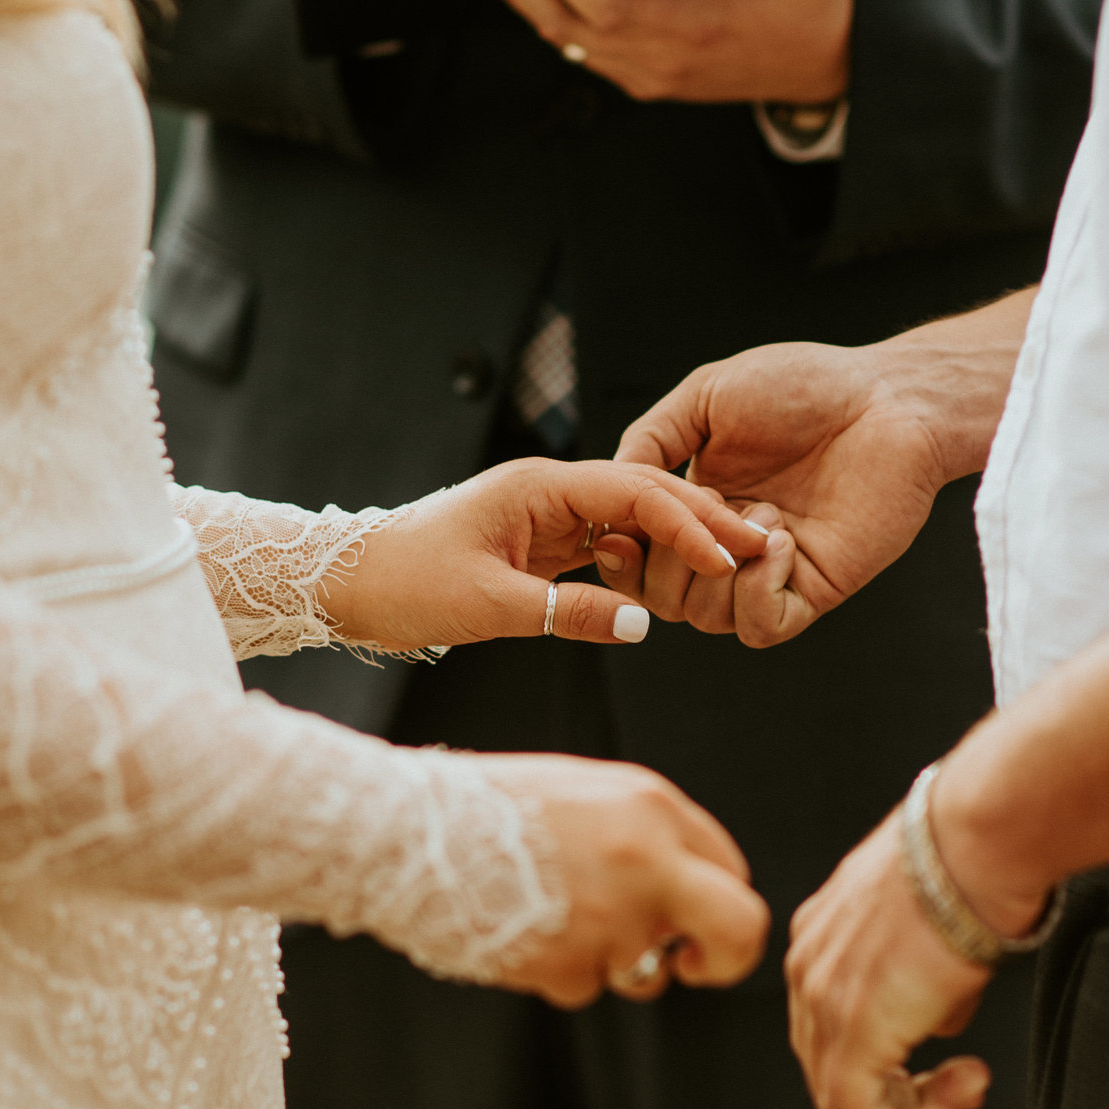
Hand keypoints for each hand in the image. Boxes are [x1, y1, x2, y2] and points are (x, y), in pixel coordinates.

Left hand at [327, 458, 768, 651]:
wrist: (350, 583)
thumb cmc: (406, 582)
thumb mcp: (490, 606)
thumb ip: (569, 613)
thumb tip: (645, 622)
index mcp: (540, 486)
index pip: (635, 492)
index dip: (688, 521)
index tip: (730, 553)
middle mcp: (549, 492)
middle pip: (643, 496)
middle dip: (701, 520)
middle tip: (758, 547)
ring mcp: (547, 517)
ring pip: (630, 522)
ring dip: (679, 541)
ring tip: (732, 562)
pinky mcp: (541, 546)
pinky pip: (607, 548)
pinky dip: (645, 562)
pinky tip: (675, 581)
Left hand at [461, 0, 851, 103]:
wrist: (830, 70)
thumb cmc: (821, 10)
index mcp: (697, 28)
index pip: (612, 8)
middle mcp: (661, 60)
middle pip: (569, 22)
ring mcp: (646, 72)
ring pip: (564, 35)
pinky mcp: (642, 72)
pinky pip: (577, 43)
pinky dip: (541, 8)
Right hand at [479, 752, 769, 1006]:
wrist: (407, 835)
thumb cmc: (494, 807)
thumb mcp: (586, 792)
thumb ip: (649, 834)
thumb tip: (693, 892)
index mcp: (652, 808)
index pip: (731, 869)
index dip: (715, 902)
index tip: (693, 923)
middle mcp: (647, 863)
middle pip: (740, 928)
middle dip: (728, 959)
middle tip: (698, 966)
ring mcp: (611, 920)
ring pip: (642, 973)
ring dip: (609, 961)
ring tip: (546, 914)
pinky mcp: (569, 967)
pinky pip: (582, 986)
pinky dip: (556, 969)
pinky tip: (518, 928)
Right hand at [611, 342, 954, 645]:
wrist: (887, 398)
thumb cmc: (806, 384)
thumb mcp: (707, 397)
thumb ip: (652, 439)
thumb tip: (610, 485)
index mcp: (698, 504)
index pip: (639, 558)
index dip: (622, 554)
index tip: (621, 529)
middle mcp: (729, 544)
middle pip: (663, 599)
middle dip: (666, 562)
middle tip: (707, 510)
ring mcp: (771, 570)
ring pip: (706, 618)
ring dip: (718, 566)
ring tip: (764, 512)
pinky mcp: (815, 588)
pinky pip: (762, 626)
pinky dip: (755, 592)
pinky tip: (781, 541)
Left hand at [785, 803, 1043, 1108]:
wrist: (977, 843)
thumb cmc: (973, 864)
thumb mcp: (938, 924)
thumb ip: (925, 982)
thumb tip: (939, 1023)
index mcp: (822, 933)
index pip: (830, 1021)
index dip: (885, 1056)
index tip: (942, 1060)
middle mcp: (808, 965)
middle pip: (828, 1061)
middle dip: (900, 1088)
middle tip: (962, 1084)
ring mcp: (822, 997)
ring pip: (839, 1094)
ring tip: (965, 1092)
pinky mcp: (851, 1029)